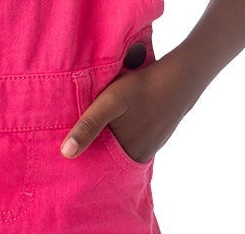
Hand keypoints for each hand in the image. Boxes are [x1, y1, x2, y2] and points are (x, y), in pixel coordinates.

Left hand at [60, 56, 198, 164]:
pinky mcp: (154, 140)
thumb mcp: (110, 102)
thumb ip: (88, 126)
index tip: (65, 150)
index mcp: (123, 153)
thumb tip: (66, 153)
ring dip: (108, 142)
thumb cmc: (141, 88)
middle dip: (93, 149)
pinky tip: (119, 122)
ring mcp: (147, 149)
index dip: (81, 155)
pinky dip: (122, 136)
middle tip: (77, 135)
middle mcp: (136, 157)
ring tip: (97, 126)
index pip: (94, 163)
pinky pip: (131, 143)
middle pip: (107, 157)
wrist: (178, 80)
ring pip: (119, 150)